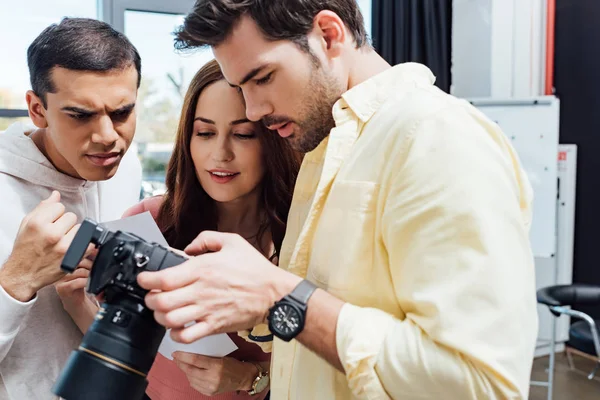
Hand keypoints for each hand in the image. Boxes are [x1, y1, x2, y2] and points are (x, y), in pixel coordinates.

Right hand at [0, 191, 79, 301]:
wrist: (23, 274)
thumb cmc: (25, 250)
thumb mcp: (27, 225)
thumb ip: (42, 208)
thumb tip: (56, 195)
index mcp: (38, 224)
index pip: (59, 206)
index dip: (56, 214)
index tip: (51, 222)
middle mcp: (52, 234)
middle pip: (71, 216)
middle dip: (65, 223)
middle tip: (57, 233)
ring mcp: (64, 246)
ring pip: (80, 228)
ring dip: (74, 233)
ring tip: (63, 241)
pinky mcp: (74, 257)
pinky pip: (88, 243)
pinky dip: (83, 244)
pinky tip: (72, 248)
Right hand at [55, 255, 98, 332]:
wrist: (74, 301)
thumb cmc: (78, 284)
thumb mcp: (83, 270)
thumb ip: (87, 259)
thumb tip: (96, 249)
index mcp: (63, 262)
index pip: (76, 254)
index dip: (88, 254)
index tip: (95, 255)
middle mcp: (59, 269)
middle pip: (78, 262)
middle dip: (91, 265)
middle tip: (96, 269)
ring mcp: (59, 279)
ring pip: (79, 272)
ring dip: (90, 274)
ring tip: (93, 277)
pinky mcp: (62, 288)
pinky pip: (77, 282)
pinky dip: (86, 282)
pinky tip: (89, 284)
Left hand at [137, 231, 299, 343]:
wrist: (274, 294)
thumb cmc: (256, 270)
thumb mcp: (232, 241)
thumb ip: (206, 239)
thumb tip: (188, 247)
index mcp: (202, 269)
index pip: (163, 278)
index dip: (146, 280)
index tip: (144, 279)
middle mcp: (201, 291)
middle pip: (160, 301)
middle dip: (150, 300)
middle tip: (152, 296)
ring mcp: (206, 310)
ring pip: (169, 320)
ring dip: (160, 317)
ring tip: (163, 312)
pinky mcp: (214, 326)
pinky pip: (186, 336)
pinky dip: (176, 335)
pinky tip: (178, 328)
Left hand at [172, 352, 257, 395]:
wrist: (243, 377)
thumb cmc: (233, 364)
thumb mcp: (221, 356)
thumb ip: (206, 356)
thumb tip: (189, 353)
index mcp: (217, 365)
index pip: (195, 360)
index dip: (183, 356)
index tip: (175, 353)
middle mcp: (213, 377)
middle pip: (190, 370)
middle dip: (180, 363)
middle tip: (176, 358)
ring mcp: (210, 387)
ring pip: (190, 378)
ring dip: (185, 371)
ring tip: (183, 364)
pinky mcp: (209, 393)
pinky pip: (195, 385)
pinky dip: (191, 378)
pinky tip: (191, 373)